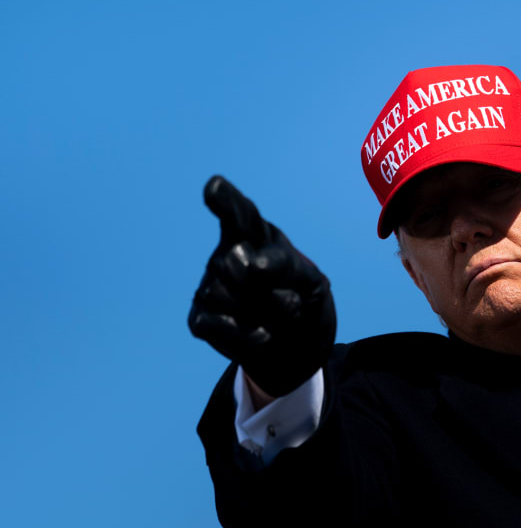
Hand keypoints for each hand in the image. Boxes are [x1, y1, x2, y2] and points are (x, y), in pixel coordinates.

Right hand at [188, 176, 335, 396]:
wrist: (297, 341)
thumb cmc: (303, 299)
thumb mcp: (312, 281)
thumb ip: (286, 266)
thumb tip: (249, 265)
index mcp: (256, 236)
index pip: (240, 214)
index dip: (227, 200)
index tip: (215, 186)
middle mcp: (226, 253)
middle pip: (235, 263)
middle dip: (268, 286)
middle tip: (293, 300)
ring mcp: (210, 284)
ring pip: (225, 294)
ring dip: (263, 311)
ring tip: (279, 315)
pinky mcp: (201, 317)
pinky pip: (216, 324)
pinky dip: (245, 333)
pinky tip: (264, 333)